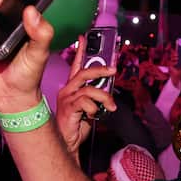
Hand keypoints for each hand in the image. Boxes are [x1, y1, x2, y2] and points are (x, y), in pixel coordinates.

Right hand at [55, 34, 116, 155]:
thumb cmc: (76, 126)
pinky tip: (94, 115)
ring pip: (89, 89)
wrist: (67, 143)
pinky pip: (85, 102)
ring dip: (104, 97)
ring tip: (110, 106)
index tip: (84, 38)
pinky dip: (94, 108)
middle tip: (113, 70)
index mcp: (72, 88)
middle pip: (83, 73)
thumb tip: (109, 92)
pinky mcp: (68, 108)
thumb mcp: (90, 108)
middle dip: (100, 69)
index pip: (76, 65)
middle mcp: (68, 90)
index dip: (81, 51)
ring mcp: (67, 99)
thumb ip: (96, 98)